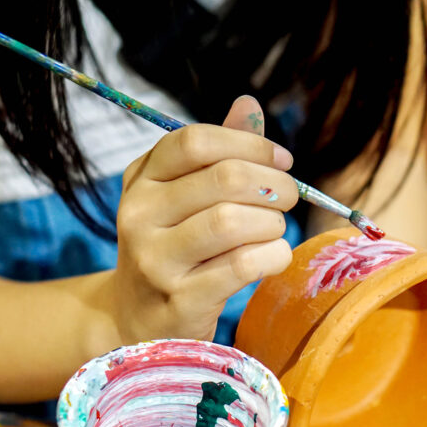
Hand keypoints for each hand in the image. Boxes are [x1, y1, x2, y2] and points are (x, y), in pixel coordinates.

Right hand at [111, 96, 296, 342]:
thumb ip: (217, 154)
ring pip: (232, 221)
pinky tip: (274, 256)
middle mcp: (139, 216)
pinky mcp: (181, 300)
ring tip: (274, 231)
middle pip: (223, 178)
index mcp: (141, 180)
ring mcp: (156, 260)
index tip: (282, 161)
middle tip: (288, 198)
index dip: (250, 145)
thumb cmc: (174, 250)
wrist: (139, 322)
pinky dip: (273, 255)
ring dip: (272, 223)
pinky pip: (243, 265)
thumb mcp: (182, 198)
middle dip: (272, 184)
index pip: (196, 141)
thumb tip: (249, 105)